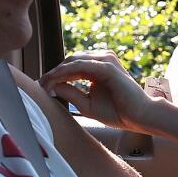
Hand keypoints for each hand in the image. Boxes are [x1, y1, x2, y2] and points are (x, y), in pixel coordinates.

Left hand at [38, 51, 164, 132]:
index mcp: (98, 67)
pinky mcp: (106, 66)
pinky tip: (54, 82)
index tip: (40, 87)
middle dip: (52, 73)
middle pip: (69, 61)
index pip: (71, 66)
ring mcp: (105, 60)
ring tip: (43, 85)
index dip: (54, 76)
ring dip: (55, 73)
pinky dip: (65, 73)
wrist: (139, 117)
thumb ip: (70, 93)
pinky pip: (79, 66)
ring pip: (72, 61)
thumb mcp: (86, 104)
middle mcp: (101, 59)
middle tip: (38, 86)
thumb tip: (52, 87)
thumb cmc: (117, 112)